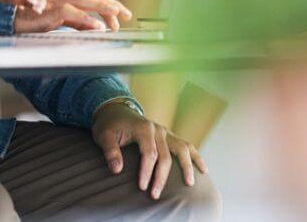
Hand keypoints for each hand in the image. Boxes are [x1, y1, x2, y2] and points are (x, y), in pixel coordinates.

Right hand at [13, 0, 132, 32]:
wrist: (8, 17)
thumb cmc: (30, 17)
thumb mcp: (58, 17)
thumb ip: (77, 21)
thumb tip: (97, 26)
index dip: (109, 3)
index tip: (121, 14)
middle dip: (112, 4)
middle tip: (126, 15)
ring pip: (86, 0)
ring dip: (104, 8)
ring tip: (117, 15)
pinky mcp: (50, 9)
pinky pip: (72, 13)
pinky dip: (87, 20)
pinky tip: (98, 27)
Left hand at [91, 101, 207, 198]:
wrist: (115, 111)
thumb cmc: (109, 125)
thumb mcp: (104, 135)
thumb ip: (110, 151)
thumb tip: (117, 170)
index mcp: (143, 129)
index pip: (149, 153)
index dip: (146, 171)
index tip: (142, 187)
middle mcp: (157, 130)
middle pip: (166, 156)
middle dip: (161, 177)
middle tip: (155, 195)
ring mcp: (166, 132)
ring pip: (182, 149)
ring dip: (187, 167)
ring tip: (189, 183)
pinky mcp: (169, 136)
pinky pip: (186, 146)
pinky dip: (196, 157)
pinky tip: (203, 170)